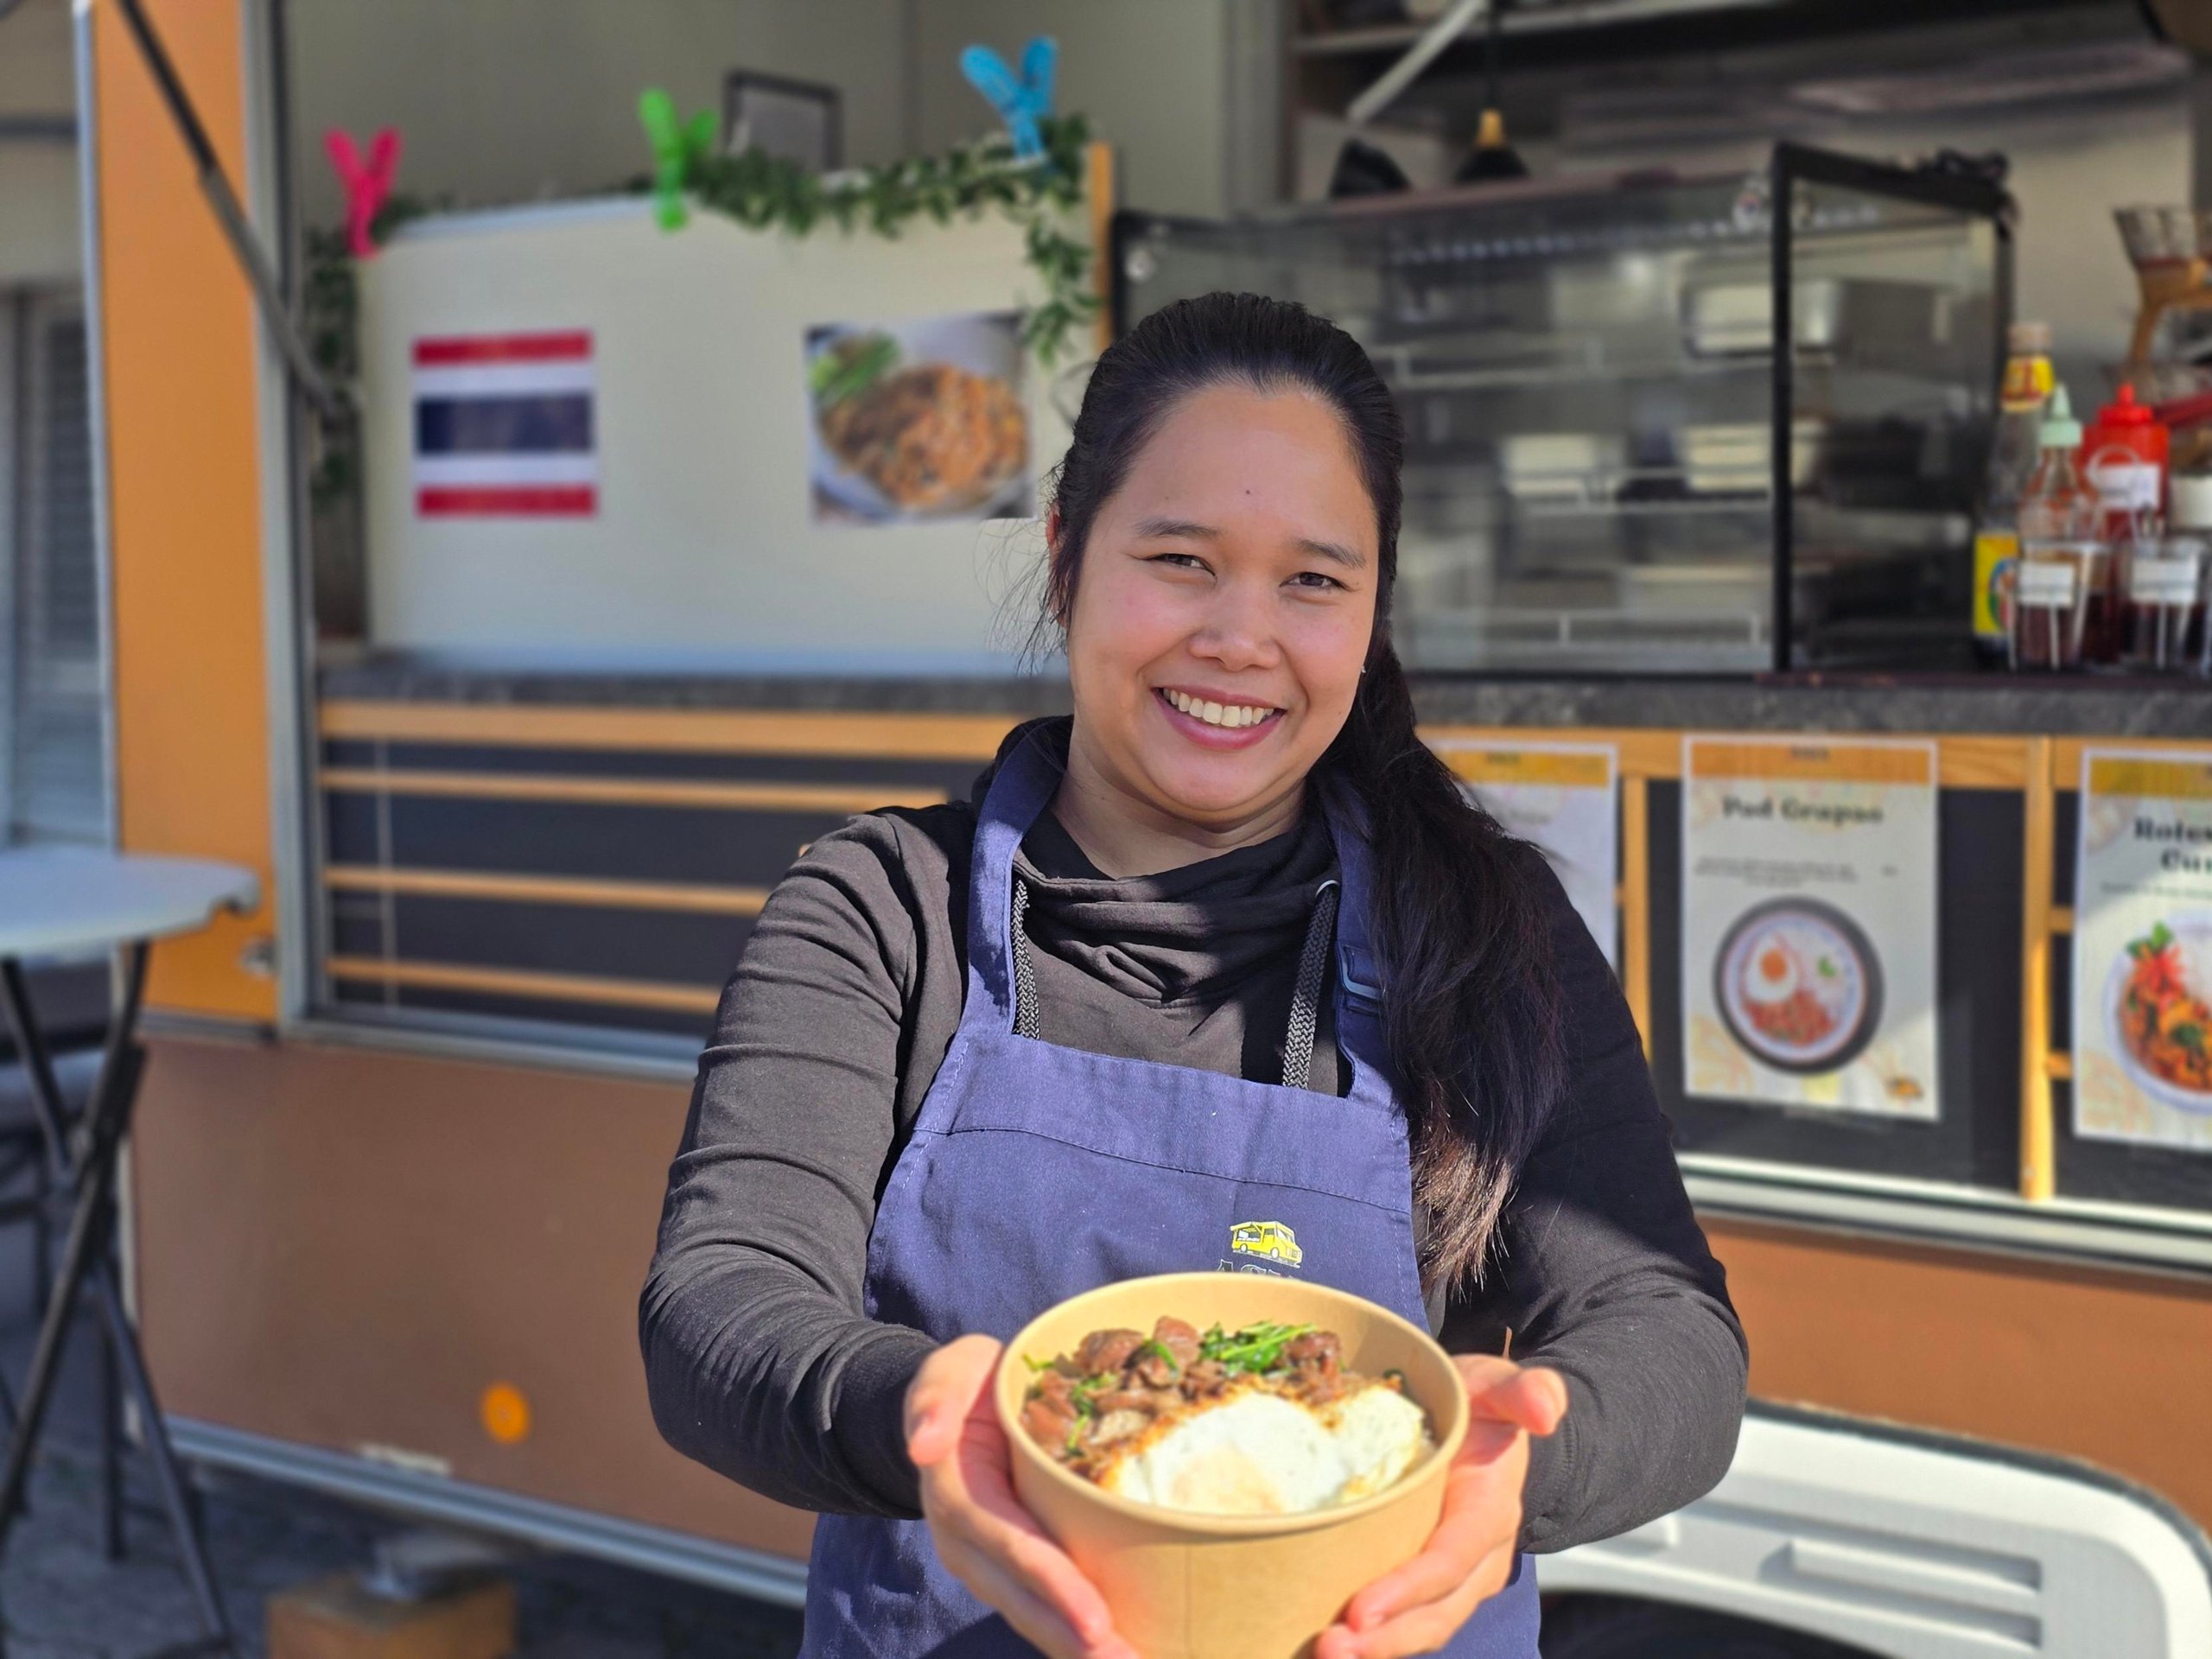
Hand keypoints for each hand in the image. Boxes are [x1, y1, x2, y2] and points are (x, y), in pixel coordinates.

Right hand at [906, 1334, 1138, 1658]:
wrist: (952, 1407)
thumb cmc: (966, 1384)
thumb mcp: (949, 1371)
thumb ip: (935, 1396)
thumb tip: (924, 1444)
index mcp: (956, 1492)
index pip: (1009, 1544)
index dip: (1052, 1582)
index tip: (1094, 1619)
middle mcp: (965, 1541)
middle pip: (1021, 1597)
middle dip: (1071, 1635)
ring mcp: (984, 1562)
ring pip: (1030, 1613)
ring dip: (1074, 1647)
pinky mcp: (1008, 1569)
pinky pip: (1038, 1607)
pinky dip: (1072, 1635)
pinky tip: (1116, 1649)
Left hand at [1313, 1356, 1567, 1658]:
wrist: (1484, 1425)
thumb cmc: (1481, 1403)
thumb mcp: (1498, 1386)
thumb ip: (1523, 1391)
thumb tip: (1545, 1409)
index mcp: (1491, 1511)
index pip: (1450, 1560)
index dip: (1409, 1589)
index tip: (1361, 1609)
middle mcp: (1478, 1557)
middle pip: (1436, 1612)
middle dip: (1387, 1639)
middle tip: (1330, 1648)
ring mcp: (1454, 1578)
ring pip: (1421, 1626)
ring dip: (1376, 1649)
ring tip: (1325, 1654)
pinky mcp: (1426, 1582)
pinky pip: (1404, 1619)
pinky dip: (1371, 1638)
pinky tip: (1324, 1642)